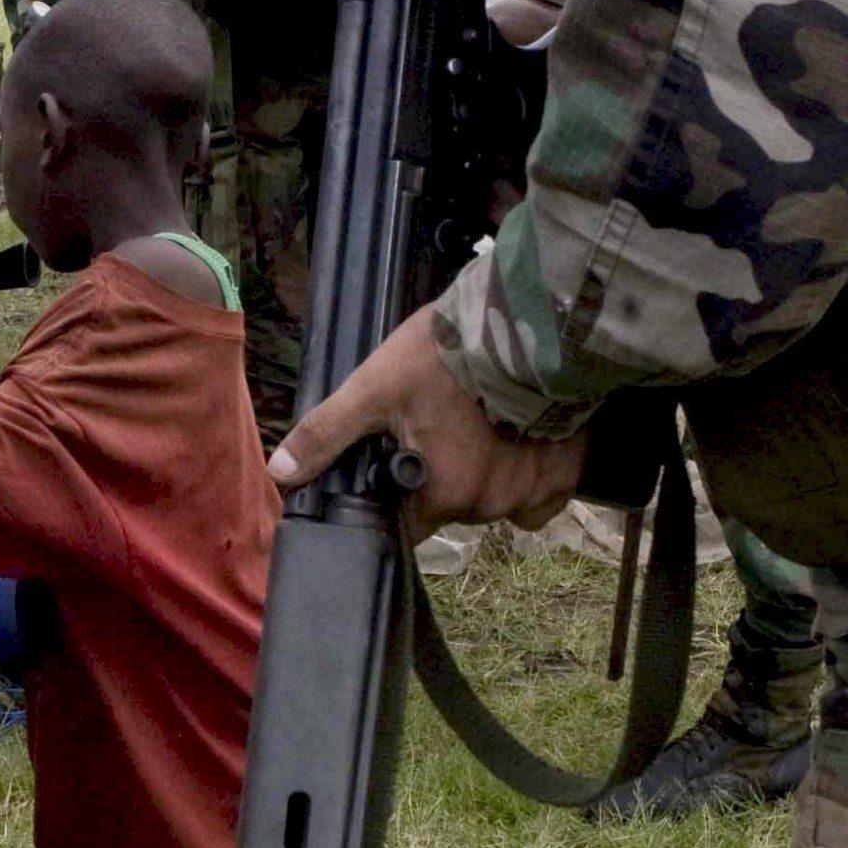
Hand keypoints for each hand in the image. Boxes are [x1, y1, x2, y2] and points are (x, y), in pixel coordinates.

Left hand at [270, 305, 589, 531]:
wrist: (533, 322)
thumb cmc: (448, 355)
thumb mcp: (374, 388)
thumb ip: (327, 434)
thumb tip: (281, 474)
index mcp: (442, 493)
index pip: (408, 525)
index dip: (397, 498)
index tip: (398, 466)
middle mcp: (489, 505)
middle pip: (452, 506)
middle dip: (441, 475)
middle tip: (438, 426)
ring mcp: (533, 491)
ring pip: (496, 497)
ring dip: (484, 470)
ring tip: (478, 422)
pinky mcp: (567, 473)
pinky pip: (540, 495)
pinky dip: (528, 474)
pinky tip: (518, 440)